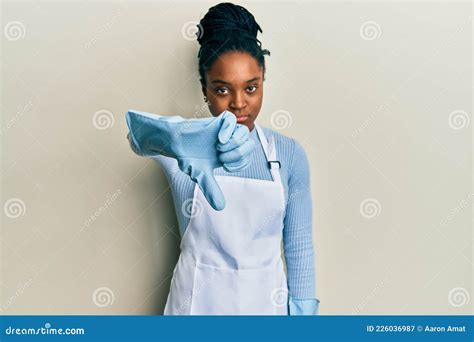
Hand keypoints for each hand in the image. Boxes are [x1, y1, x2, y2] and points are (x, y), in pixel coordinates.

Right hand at [126, 110, 254, 210]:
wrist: (174, 142)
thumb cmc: (188, 157)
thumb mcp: (201, 175)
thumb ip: (211, 189)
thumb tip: (220, 207)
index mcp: (229, 153)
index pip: (247, 157)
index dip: (240, 162)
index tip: (225, 166)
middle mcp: (229, 141)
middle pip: (250, 144)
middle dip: (238, 154)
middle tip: (222, 157)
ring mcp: (223, 131)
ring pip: (243, 132)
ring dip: (233, 143)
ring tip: (219, 147)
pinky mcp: (216, 122)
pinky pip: (231, 120)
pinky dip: (228, 130)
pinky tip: (219, 139)